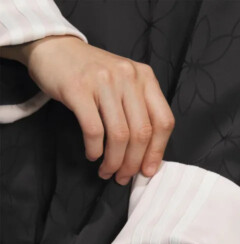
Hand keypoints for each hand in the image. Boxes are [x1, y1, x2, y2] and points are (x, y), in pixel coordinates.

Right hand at [2, 35, 173, 183]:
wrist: (55, 48)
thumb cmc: (94, 75)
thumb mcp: (125, 85)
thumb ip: (139, 112)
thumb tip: (147, 157)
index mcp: (146, 78)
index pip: (164, 121)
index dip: (158, 151)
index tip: (148, 171)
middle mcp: (129, 77)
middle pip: (142, 132)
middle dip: (133, 162)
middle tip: (123, 177)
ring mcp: (104, 81)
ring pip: (119, 135)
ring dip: (114, 161)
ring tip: (107, 171)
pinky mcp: (78, 88)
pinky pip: (94, 129)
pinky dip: (95, 149)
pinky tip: (93, 155)